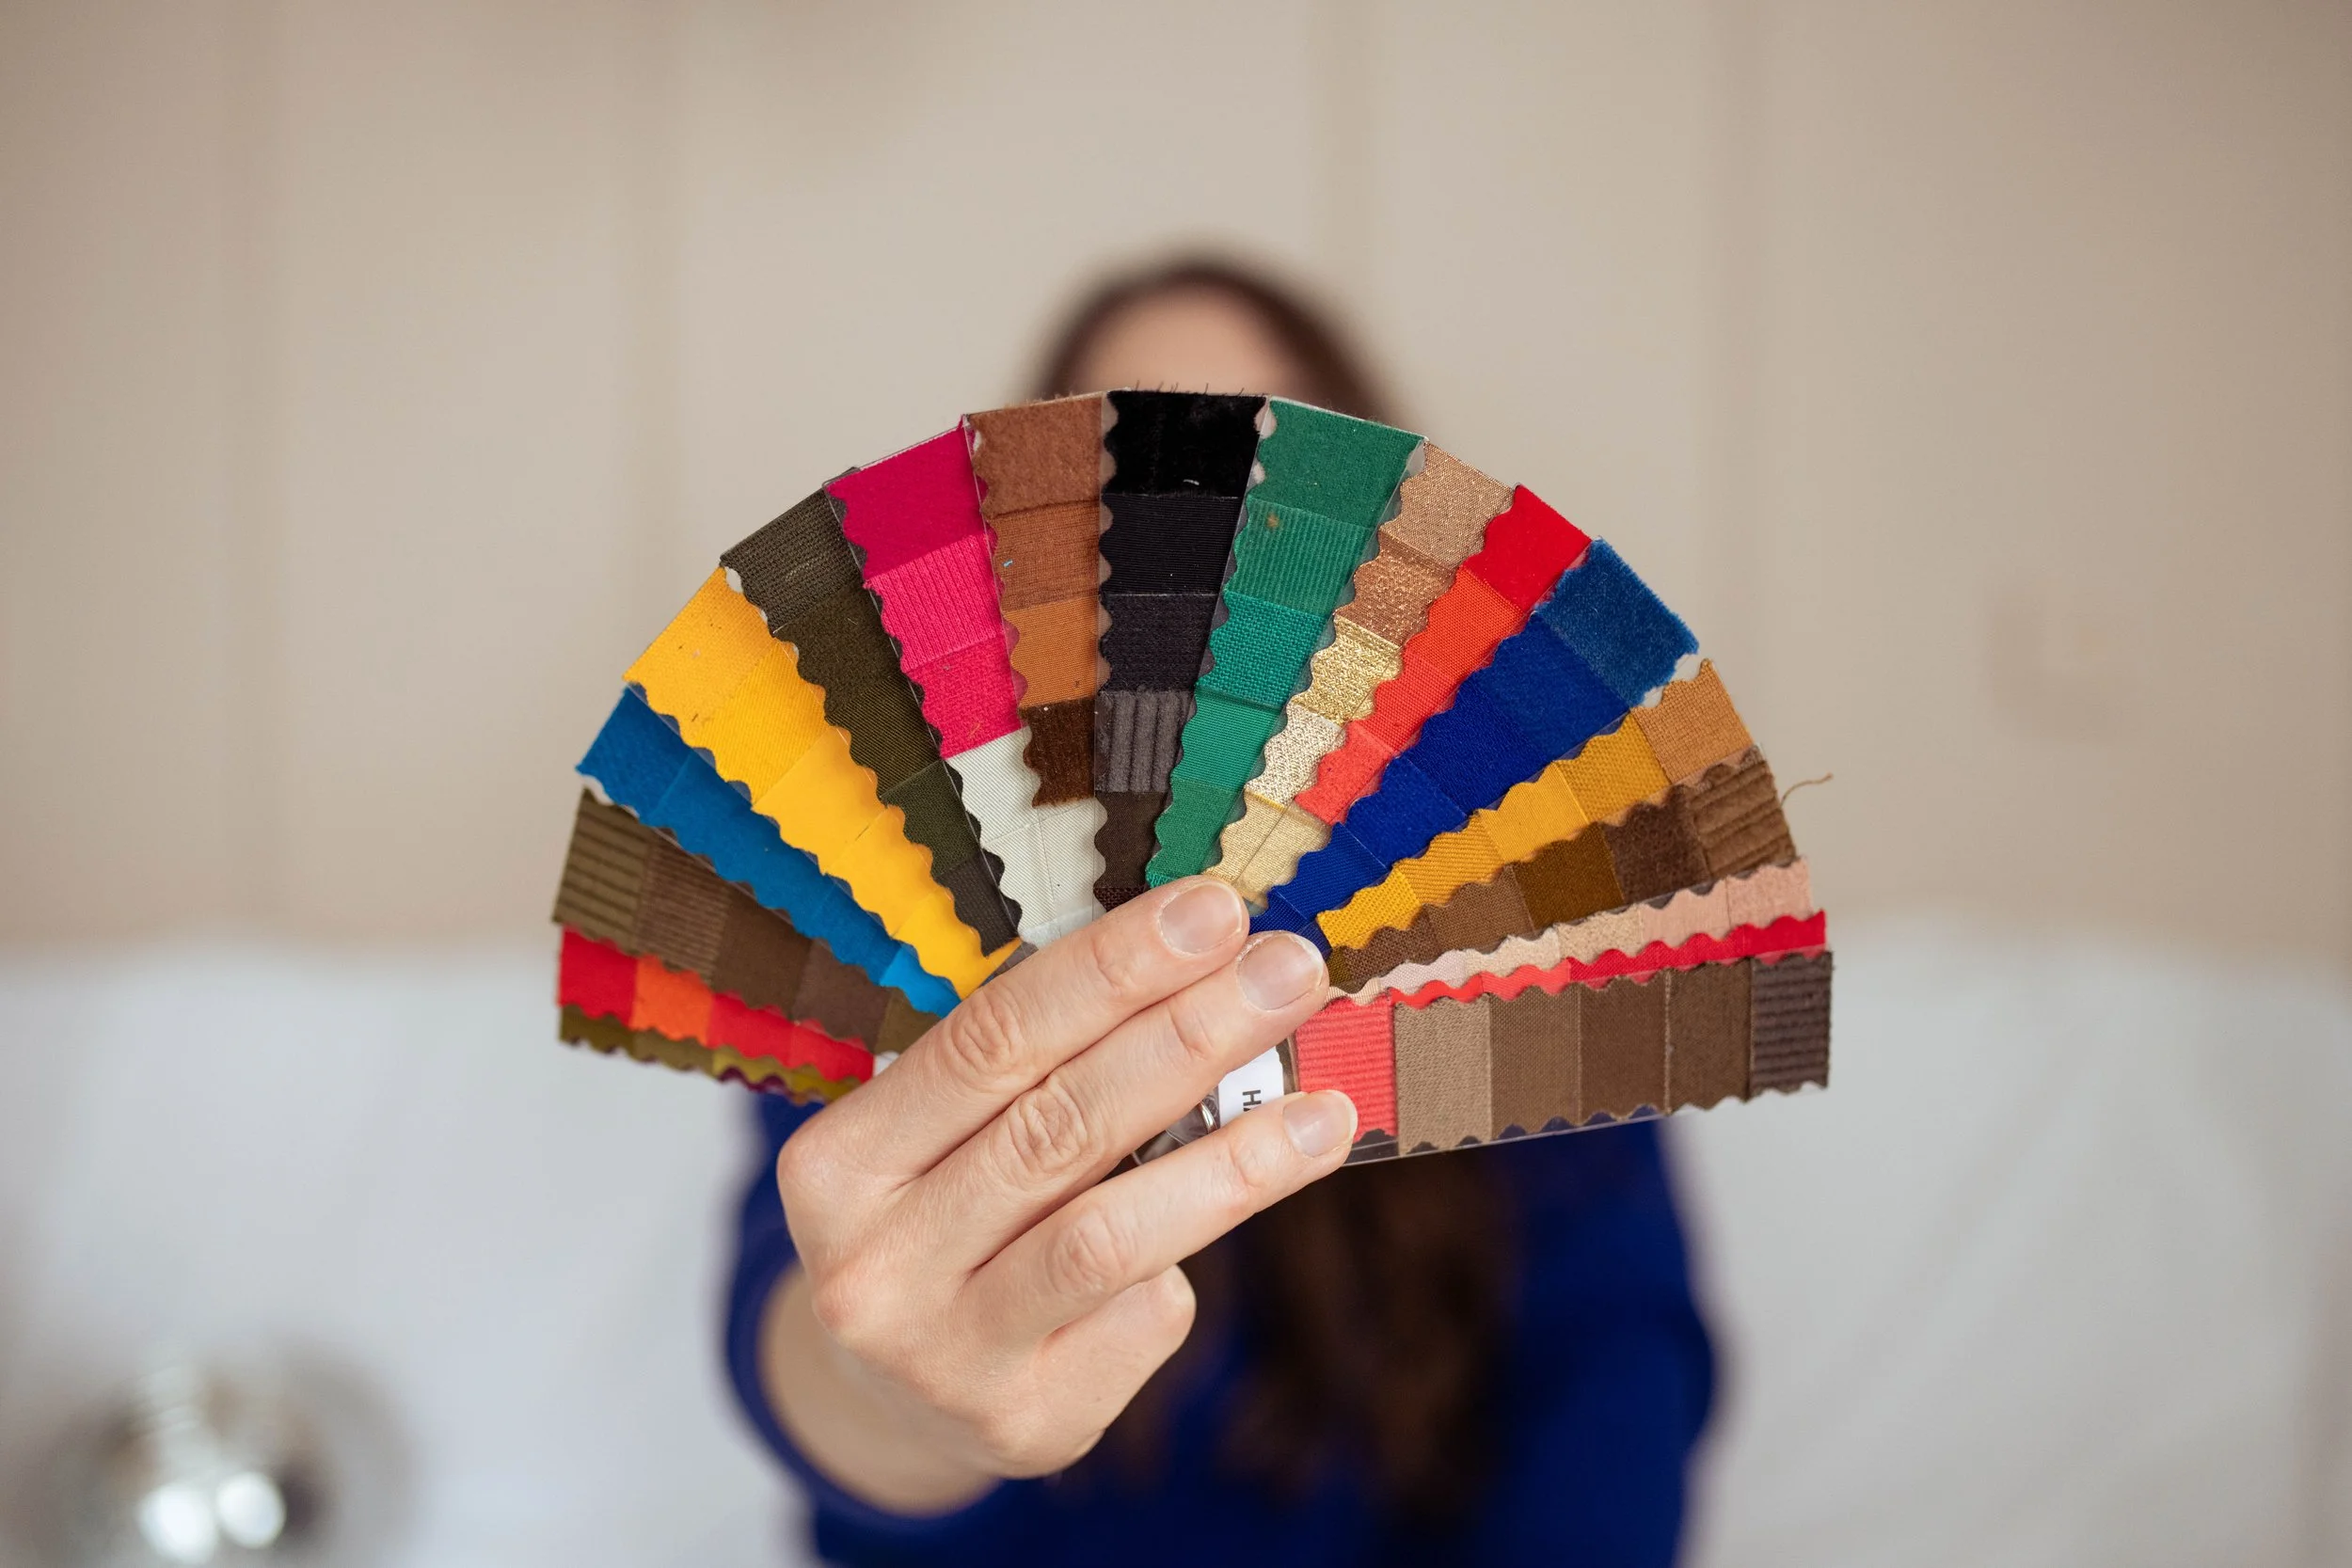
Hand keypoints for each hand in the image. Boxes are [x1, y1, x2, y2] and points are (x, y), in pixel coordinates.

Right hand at [758, 878, 1353, 1513]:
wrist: (902, 1395)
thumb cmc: (952, 1216)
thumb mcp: (950, 1138)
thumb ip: (1044, 1066)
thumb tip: (1211, 965)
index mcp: (838, 1163)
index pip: (990, 1039)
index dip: (1113, 968)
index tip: (1215, 911)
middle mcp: (873, 1264)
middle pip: (1060, 1126)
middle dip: (1192, 1036)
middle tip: (1289, 973)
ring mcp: (944, 1355)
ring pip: (1112, 1235)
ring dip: (1233, 1160)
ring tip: (1322, 1112)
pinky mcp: (1024, 1422)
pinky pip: (1141, 1314)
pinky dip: (1188, 1259)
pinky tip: (1217, 1225)